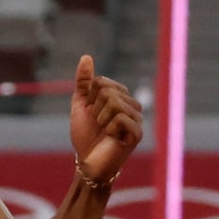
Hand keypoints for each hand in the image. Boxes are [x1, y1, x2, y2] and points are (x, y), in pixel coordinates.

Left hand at [68, 55, 144, 185]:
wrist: (88, 161)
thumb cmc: (85, 135)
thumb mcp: (81, 105)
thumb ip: (84, 82)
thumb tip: (86, 56)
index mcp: (120, 97)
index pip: (101, 81)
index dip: (89, 98)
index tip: (91, 113)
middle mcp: (132, 105)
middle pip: (107, 91)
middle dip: (95, 109)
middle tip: (98, 124)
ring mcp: (136, 119)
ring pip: (114, 103)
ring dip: (101, 119)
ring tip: (104, 131)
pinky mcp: (137, 134)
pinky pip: (120, 118)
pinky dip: (109, 128)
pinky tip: (112, 137)